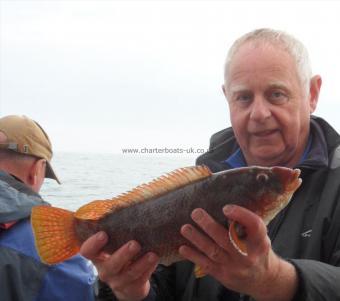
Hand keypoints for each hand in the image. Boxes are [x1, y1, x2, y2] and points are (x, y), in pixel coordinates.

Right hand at [80, 232, 158, 300]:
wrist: (129, 281)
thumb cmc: (121, 252)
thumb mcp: (115, 242)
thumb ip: (116, 228)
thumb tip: (122, 203)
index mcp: (98, 256)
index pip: (88, 251)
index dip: (93, 244)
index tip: (103, 234)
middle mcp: (105, 269)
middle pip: (111, 264)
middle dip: (123, 254)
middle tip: (135, 244)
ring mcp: (118, 281)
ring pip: (129, 273)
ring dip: (141, 263)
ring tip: (152, 255)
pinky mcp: (131, 288)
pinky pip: (140, 279)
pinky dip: (149, 269)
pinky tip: (155, 259)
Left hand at [179, 205, 297, 300]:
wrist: (264, 280)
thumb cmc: (257, 250)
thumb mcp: (259, 236)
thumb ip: (246, 222)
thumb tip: (224, 199)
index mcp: (260, 241)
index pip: (254, 226)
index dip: (241, 215)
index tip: (226, 207)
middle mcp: (248, 255)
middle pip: (228, 240)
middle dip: (209, 226)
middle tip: (196, 212)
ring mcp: (235, 267)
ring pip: (214, 251)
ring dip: (197, 239)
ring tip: (185, 228)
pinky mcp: (223, 275)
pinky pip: (206, 265)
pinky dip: (193, 256)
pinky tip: (183, 248)